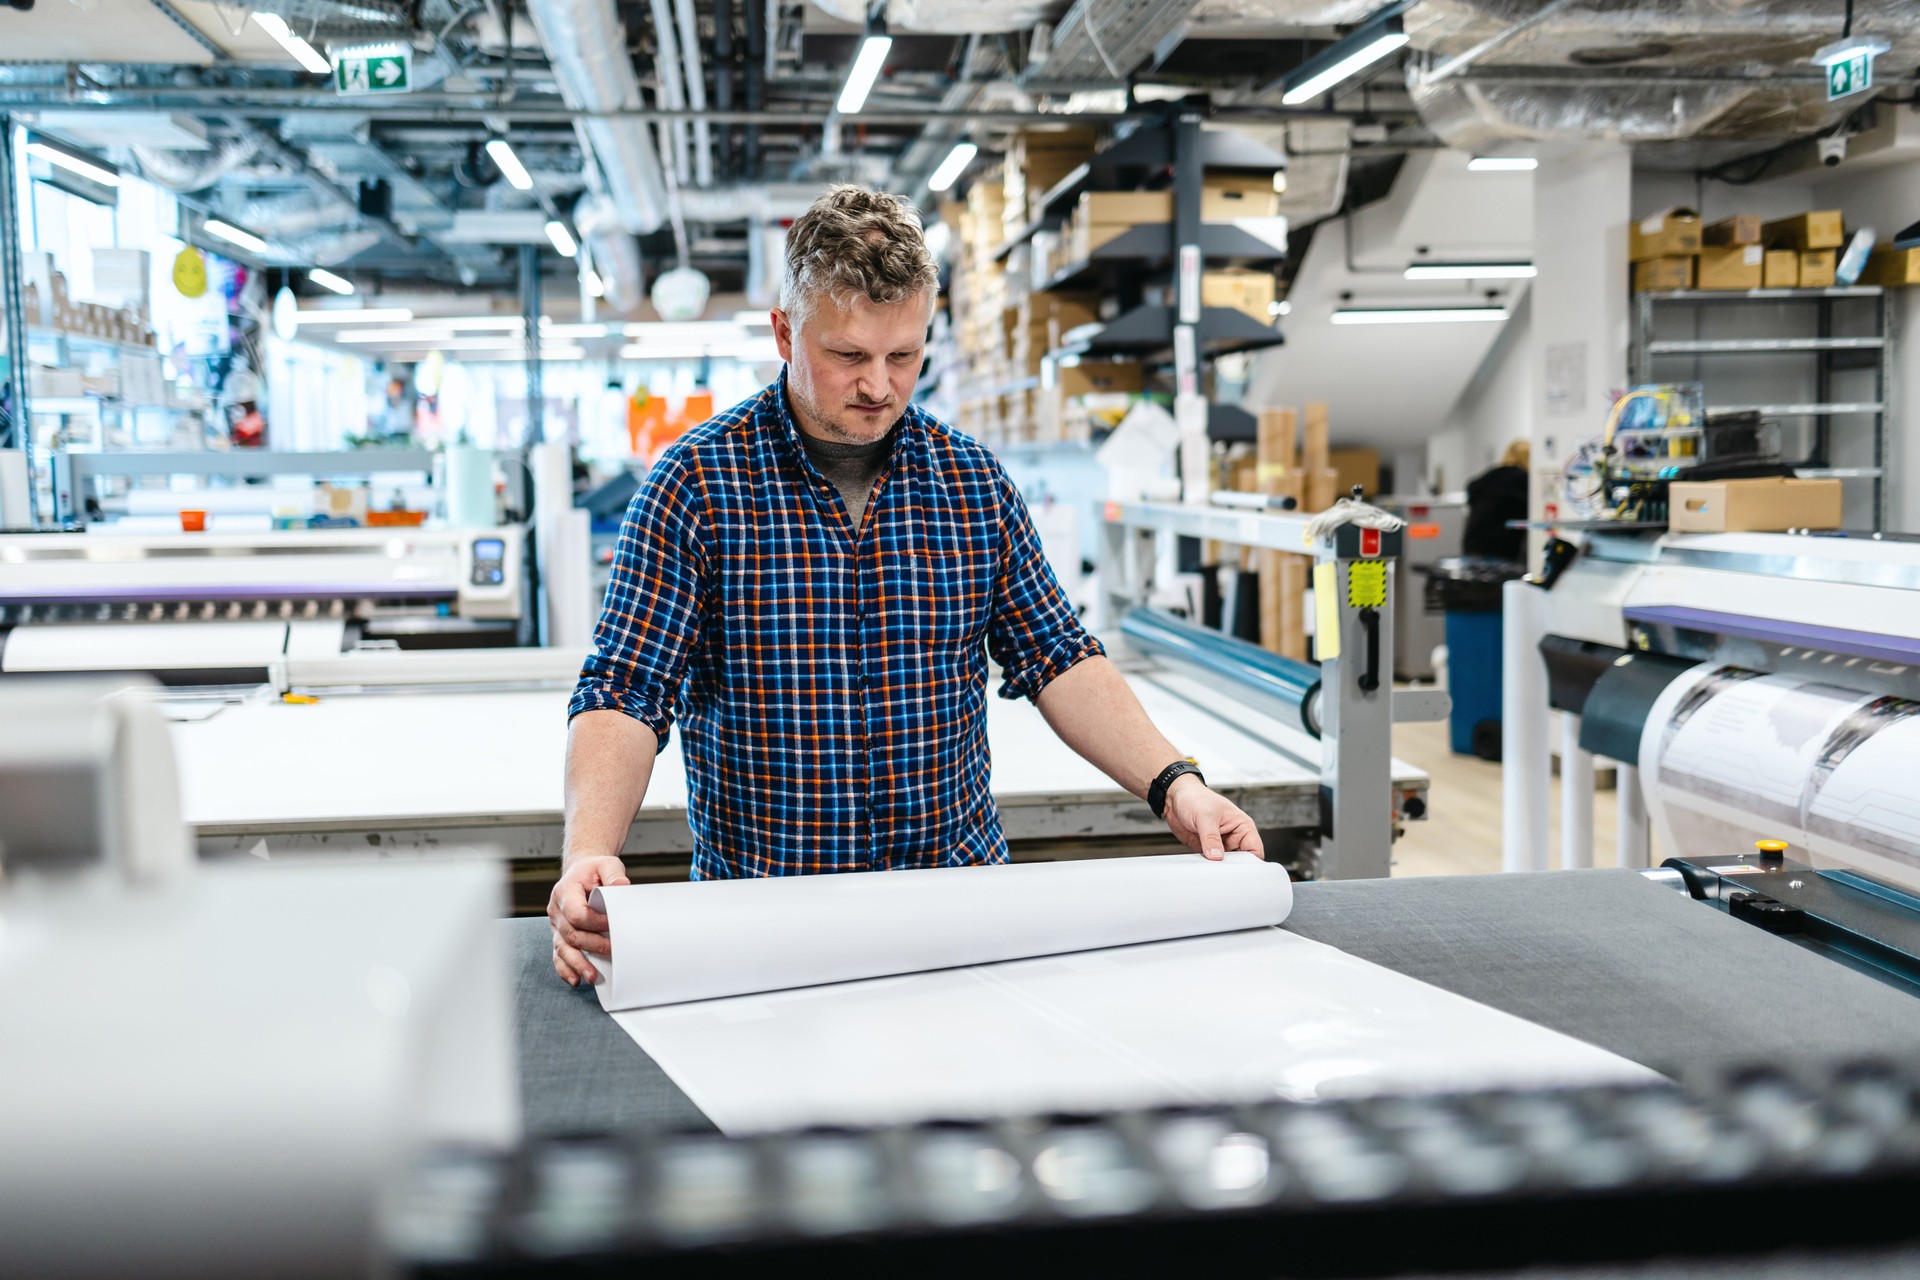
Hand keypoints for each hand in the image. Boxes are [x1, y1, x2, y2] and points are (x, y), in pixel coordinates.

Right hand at [548, 854, 630, 986]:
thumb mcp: (606, 865)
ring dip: (577, 964)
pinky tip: (576, 979)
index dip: (594, 922)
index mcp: (565, 892)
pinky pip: (558, 955)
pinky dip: (566, 969)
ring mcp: (556, 925)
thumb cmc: (594, 871)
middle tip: (612, 950)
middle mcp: (556, 910)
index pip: (576, 913)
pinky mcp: (560, 936)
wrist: (581, 872)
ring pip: (562, 948)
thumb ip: (613, 874)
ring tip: (592, 976)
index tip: (611, 923)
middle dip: (592, 945)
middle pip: (571, 934)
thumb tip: (622, 886)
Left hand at [1162, 775, 1264, 860]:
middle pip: (1241, 861)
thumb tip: (1216, 856)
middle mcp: (1233, 836)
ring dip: (1219, 868)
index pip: (1255, 849)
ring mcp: (1220, 844)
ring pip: (1226, 864)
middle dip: (1233, 868)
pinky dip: (1207, 867)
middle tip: (1223, 872)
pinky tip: (1202, 867)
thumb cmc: (1195, 797)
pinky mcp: (1207, 849)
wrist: (1175, 798)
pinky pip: (1211, 863)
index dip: (1251, 862)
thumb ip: (1211, 838)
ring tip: (1211, 869)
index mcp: (1242, 826)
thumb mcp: (1205, 816)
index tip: (1240, 870)